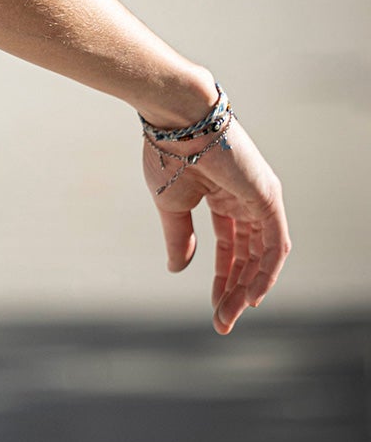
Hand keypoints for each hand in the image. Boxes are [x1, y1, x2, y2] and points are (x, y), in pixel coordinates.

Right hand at [146, 117, 290, 334]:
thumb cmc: (167, 153)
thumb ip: (180, 237)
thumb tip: (177, 269)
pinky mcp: (268, 197)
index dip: (222, 277)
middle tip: (221, 321)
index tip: (213, 307)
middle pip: (248, 255)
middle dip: (235, 289)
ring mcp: (261, 198)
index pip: (231, 246)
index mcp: (223, 197)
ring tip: (230, 314)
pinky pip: (275, 243)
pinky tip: (251, 295)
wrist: (176, 120)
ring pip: (263, 254)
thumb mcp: (172, 205)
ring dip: (248, 287)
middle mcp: (247, 199)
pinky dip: (266, 271)